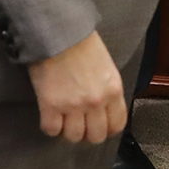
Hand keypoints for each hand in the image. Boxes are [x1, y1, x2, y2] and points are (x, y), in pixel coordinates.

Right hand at [29, 30, 126, 144]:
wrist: (59, 31)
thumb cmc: (82, 43)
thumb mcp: (106, 66)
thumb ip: (107, 88)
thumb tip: (103, 106)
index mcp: (113, 90)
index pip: (117, 124)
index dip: (107, 129)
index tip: (100, 127)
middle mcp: (96, 101)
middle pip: (96, 136)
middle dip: (88, 134)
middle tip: (80, 126)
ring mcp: (73, 105)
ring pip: (74, 137)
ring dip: (68, 132)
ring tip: (64, 121)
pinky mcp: (50, 105)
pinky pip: (51, 130)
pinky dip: (50, 127)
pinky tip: (50, 116)